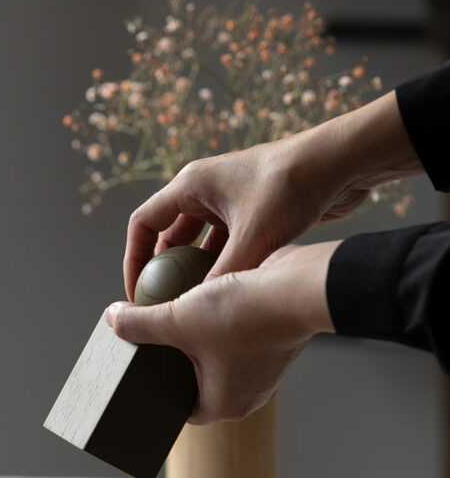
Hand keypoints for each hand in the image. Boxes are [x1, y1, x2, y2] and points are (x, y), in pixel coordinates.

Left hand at [107, 241, 339, 424]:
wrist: (302, 287)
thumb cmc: (244, 313)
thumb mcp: (179, 317)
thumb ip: (141, 323)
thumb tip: (112, 320)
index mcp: (224, 405)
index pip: (179, 408)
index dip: (157, 391)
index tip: (142, 372)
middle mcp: (247, 394)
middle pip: (197, 384)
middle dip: (174, 364)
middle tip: (150, 344)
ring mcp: (264, 370)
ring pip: (218, 359)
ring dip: (198, 341)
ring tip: (173, 320)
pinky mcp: (273, 343)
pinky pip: (239, 340)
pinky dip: (221, 326)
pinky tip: (204, 302)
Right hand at [123, 90, 422, 298]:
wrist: (343, 164)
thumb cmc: (295, 186)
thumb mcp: (253, 240)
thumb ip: (222, 278)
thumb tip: (196, 313)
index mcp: (192, 185)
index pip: (143, 224)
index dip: (134, 261)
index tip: (137, 294)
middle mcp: (206, 190)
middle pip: (168, 236)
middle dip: (164, 272)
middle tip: (164, 306)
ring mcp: (229, 201)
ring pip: (198, 243)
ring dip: (194, 272)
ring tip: (194, 305)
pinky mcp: (251, 213)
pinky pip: (224, 245)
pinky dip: (221, 268)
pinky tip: (226, 293)